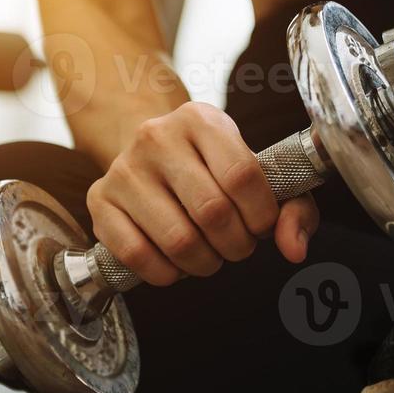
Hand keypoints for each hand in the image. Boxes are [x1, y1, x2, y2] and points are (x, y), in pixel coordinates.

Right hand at [86, 102, 319, 285]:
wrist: (152, 152)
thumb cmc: (214, 168)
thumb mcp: (259, 172)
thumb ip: (292, 207)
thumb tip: (294, 249)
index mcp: (202, 119)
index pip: (242, 176)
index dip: (261, 215)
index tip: (261, 226)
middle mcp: (157, 136)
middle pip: (212, 212)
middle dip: (236, 245)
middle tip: (237, 246)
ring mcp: (123, 168)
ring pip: (178, 239)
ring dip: (205, 263)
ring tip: (210, 255)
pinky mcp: (99, 200)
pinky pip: (137, 254)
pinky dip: (166, 273)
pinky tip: (176, 263)